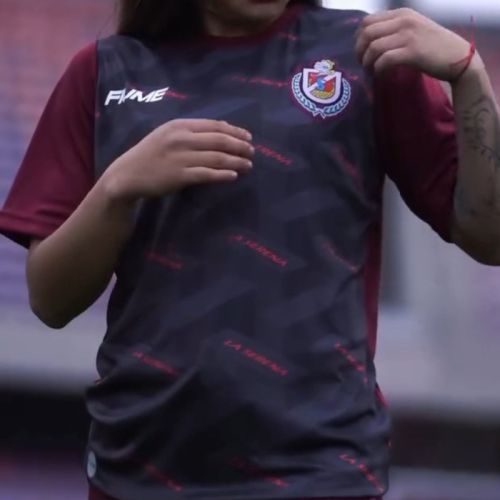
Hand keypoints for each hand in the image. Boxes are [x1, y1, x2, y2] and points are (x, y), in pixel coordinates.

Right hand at [104, 119, 253, 201]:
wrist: (128, 175)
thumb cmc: (150, 155)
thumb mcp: (167, 135)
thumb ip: (191, 132)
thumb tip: (222, 130)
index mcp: (180, 125)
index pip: (214, 125)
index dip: (235, 131)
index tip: (248, 137)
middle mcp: (181, 138)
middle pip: (219, 140)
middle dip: (239, 146)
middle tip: (252, 152)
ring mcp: (180, 157)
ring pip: (216, 157)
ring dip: (236, 161)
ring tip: (248, 165)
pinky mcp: (179, 176)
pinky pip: (206, 174)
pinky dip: (223, 174)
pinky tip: (234, 176)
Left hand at [355, 8, 472, 81]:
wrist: (458, 57)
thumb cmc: (434, 47)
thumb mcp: (414, 29)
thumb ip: (394, 30)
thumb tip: (369, 41)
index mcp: (402, 13)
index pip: (367, 21)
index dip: (358, 39)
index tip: (362, 52)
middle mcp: (404, 20)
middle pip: (366, 33)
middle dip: (359, 51)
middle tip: (363, 64)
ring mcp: (408, 35)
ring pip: (373, 47)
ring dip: (367, 62)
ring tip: (371, 71)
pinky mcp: (412, 52)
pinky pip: (384, 60)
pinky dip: (377, 69)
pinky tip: (380, 74)